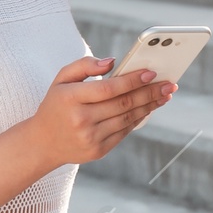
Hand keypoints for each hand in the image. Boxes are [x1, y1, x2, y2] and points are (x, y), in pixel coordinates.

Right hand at [24, 52, 174, 170]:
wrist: (42, 143)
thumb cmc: (56, 105)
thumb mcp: (61, 80)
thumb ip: (84, 65)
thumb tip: (112, 62)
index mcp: (70, 98)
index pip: (108, 88)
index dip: (132, 80)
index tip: (151, 72)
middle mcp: (80, 119)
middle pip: (123, 104)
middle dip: (149, 93)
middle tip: (170, 84)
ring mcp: (90, 137)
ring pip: (127, 119)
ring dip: (149, 106)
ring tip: (164, 96)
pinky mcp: (98, 150)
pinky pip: (124, 132)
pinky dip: (138, 119)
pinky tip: (149, 108)